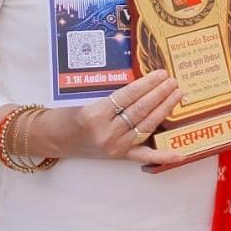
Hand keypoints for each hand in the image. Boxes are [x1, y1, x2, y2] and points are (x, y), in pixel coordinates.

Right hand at [36, 70, 188, 165]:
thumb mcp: (87, 100)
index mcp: (95, 114)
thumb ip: (113, 97)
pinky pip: (144, 155)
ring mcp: (114, 147)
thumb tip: (144, 85)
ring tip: (176, 95)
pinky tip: (181, 152)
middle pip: (140, 110)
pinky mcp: (118, 156)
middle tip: (173, 81)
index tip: (161, 74)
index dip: (146, 84)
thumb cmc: (65, 116)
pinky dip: (163, 155)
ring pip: (145, 126)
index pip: (128, 96)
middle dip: (159, 94)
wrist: (50, 139)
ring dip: (164, 110)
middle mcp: (106, 133)